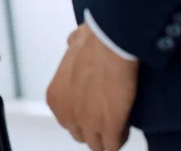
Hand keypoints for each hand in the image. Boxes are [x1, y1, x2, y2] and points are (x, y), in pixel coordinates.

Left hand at [46, 23, 138, 150]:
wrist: (110, 45)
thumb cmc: (93, 40)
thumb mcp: (73, 42)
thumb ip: (71, 48)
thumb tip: (74, 42)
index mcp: (56, 97)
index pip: (67, 119)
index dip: (83, 113)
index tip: (93, 108)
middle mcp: (66, 113)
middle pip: (79, 133)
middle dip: (92, 126)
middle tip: (105, 116)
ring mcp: (87, 123)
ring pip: (96, 144)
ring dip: (106, 135)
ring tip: (117, 123)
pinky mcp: (109, 129)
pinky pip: (113, 146)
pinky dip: (120, 138)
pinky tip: (125, 125)